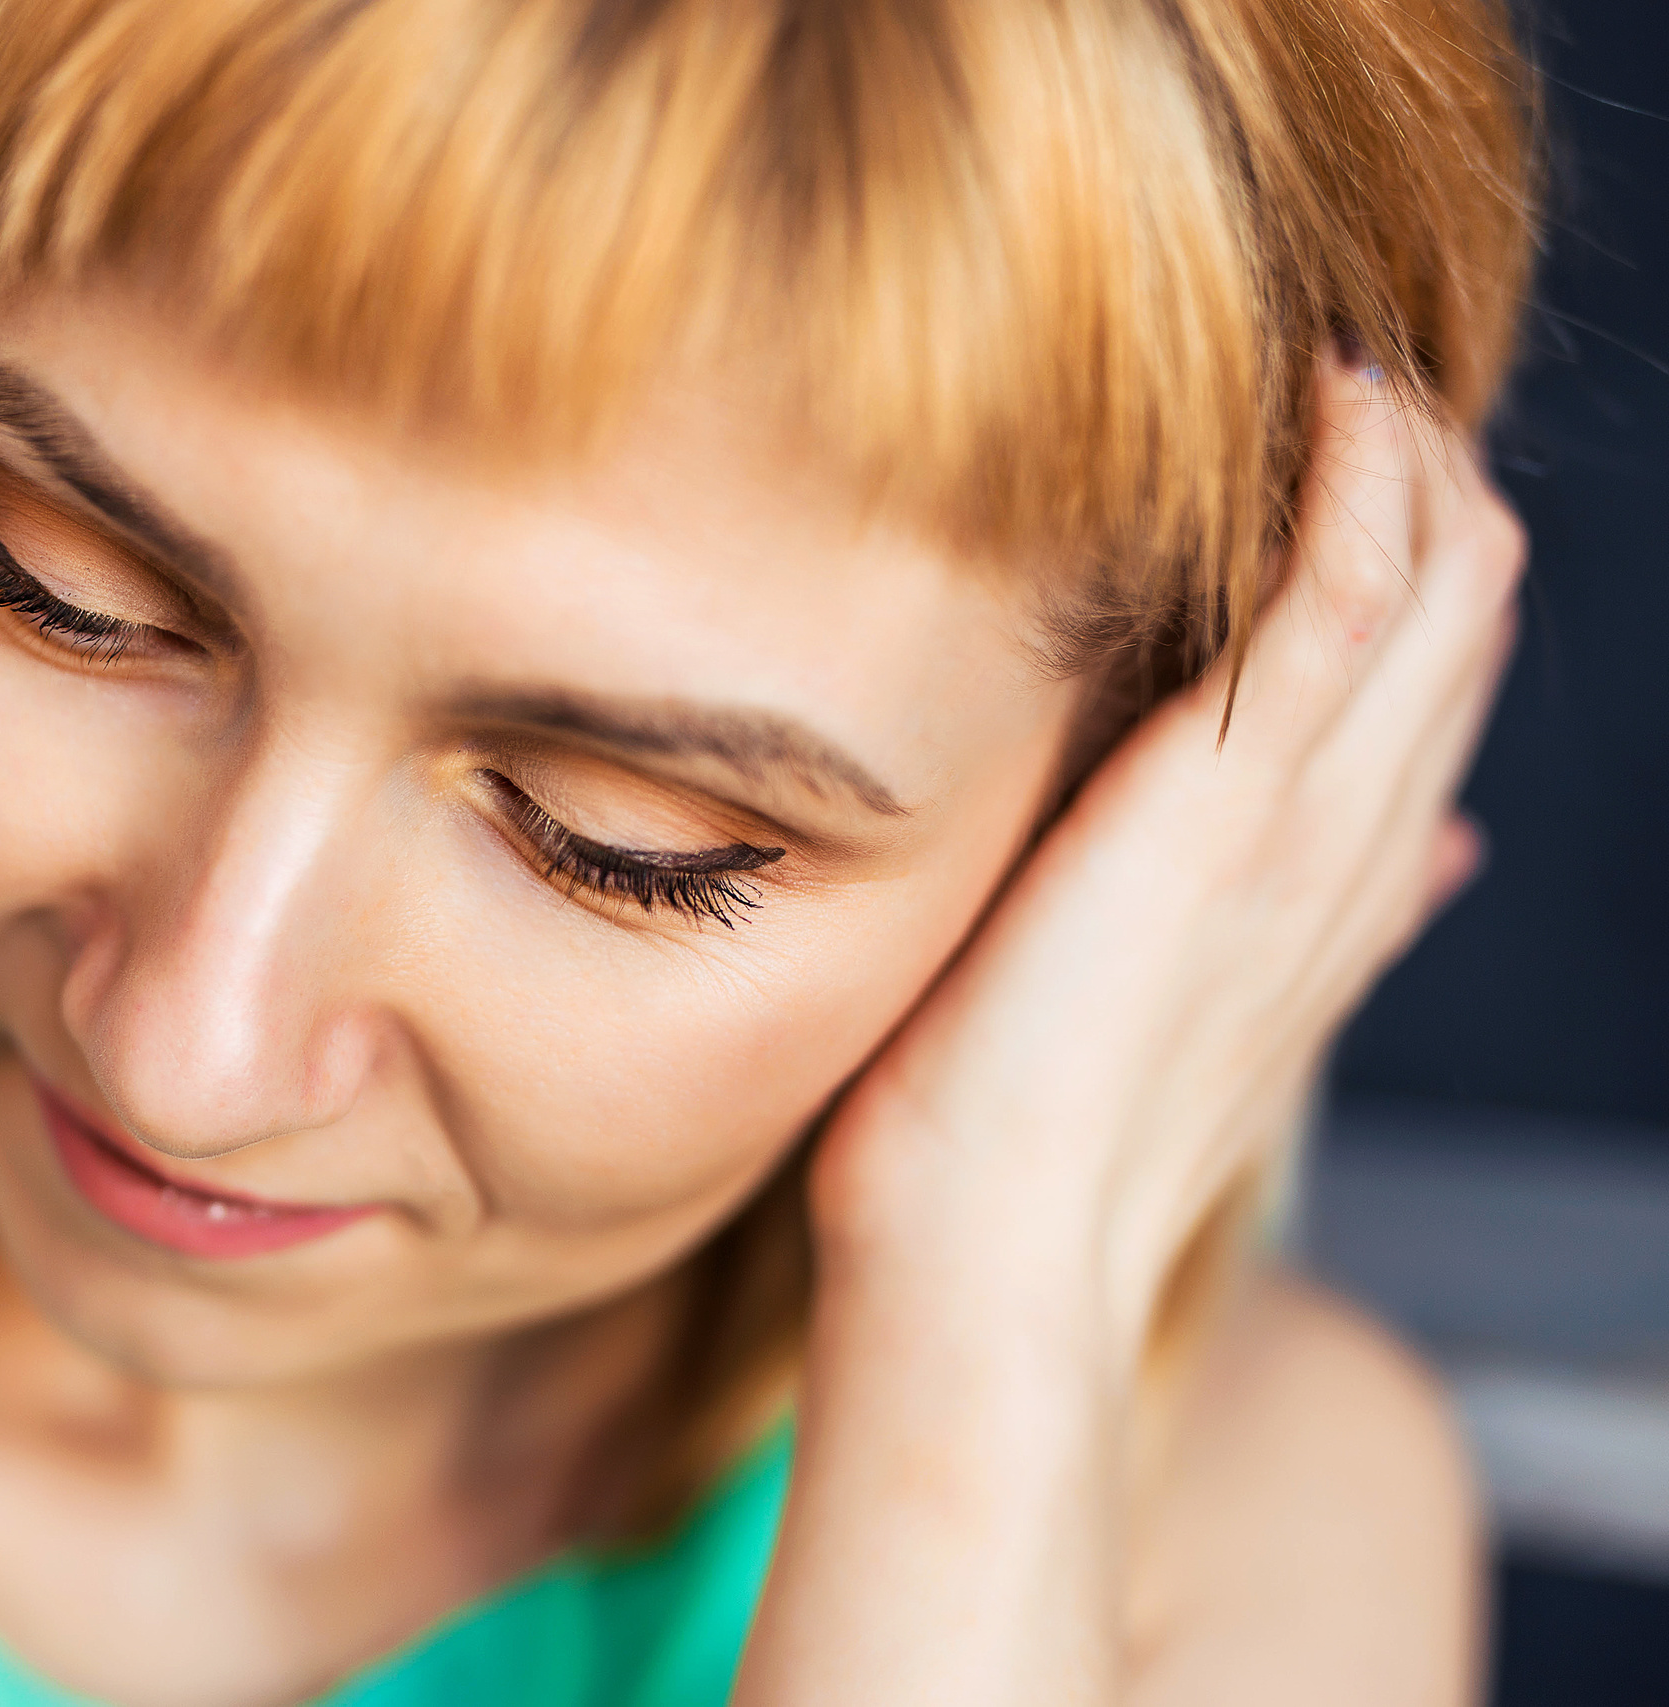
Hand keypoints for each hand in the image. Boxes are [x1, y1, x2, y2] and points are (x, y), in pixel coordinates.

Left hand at [810, 354, 1523, 1375]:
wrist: (989, 1250)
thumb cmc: (1029, 1138)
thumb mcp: (1187, 1010)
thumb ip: (1292, 919)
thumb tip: (1422, 870)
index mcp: (1336, 892)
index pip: (1434, 680)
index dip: (1415, 553)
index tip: (1337, 467)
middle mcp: (1354, 846)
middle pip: (1469, 605)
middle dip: (1425, 476)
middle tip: (1334, 390)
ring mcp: (1308, 818)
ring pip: (1444, 579)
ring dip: (1405, 454)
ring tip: (1334, 371)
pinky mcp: (1230, 798)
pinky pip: (1349, 594)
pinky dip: (1360, 481)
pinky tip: (1329, 398)